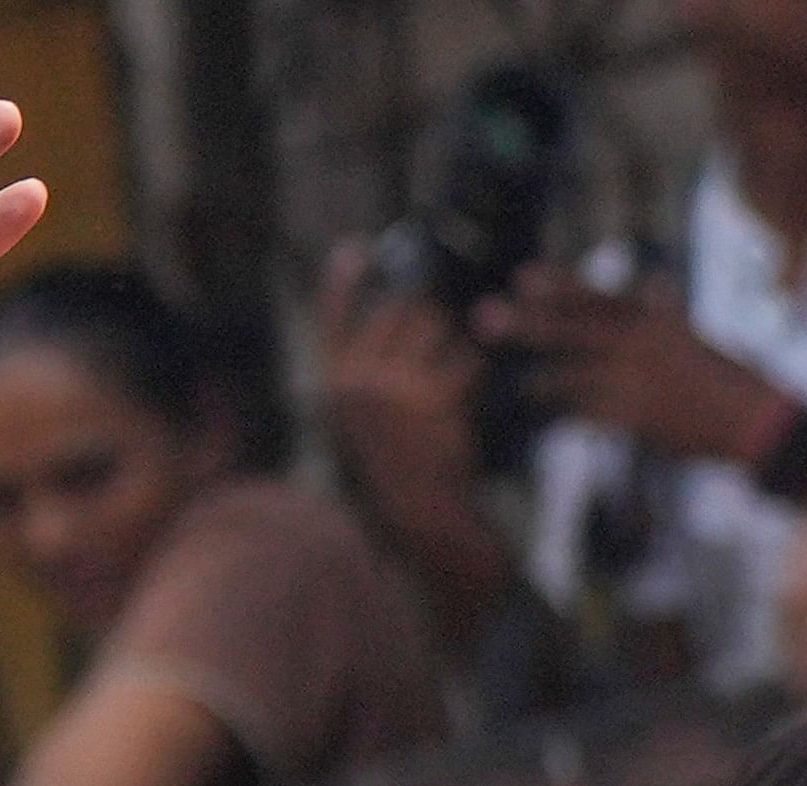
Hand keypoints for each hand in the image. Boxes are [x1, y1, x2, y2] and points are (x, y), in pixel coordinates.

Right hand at [315, 244, 486, 523]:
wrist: (417, 515)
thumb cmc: (392, 468)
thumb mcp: (360, 420)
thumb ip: (364, 369)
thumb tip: (397, 310)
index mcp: (333, 384)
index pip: (333, 318)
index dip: (344, 281)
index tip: (356, 250)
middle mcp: (358, 380)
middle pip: (401, 309)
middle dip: (426, 319)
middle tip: (435, 350)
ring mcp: (395, 387)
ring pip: (436, 326)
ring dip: (452, 342)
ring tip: (449, 379)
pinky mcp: (435, 398)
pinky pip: (466, 358)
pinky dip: (473, 375)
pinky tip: (464, 401)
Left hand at [480, 265, 778, 467]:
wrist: (752, 420)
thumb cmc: (727, 375)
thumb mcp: (696, 335)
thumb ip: (665, 314)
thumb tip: (654, 286)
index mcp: (654, 317)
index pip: (596, 297)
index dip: (558, 286)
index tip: (522, 277)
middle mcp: (637, 343)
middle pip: (569, 330)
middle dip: (526, 323)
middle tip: (485, 317)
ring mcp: (630, 381)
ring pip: (568, 377)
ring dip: (543, 382)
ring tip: (528, 388)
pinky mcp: (630, 418)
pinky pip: (584, 416)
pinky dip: (572, 417)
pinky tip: (560, 422)